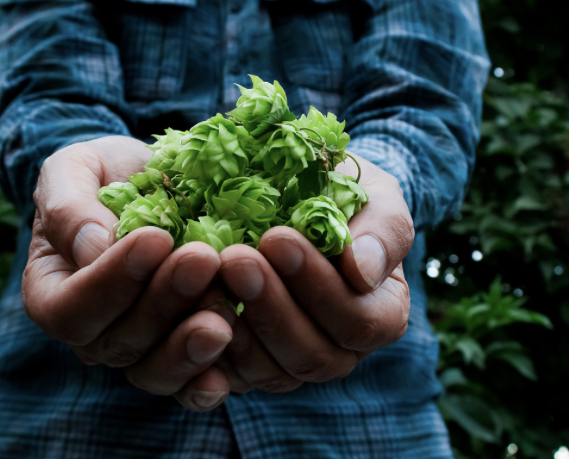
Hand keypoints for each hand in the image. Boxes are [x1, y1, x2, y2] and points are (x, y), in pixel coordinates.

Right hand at [23, 136, 232, 410]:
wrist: (152, 184)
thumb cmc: (104, 174)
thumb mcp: (75, 169)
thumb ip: (70, 206)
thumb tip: (94, 247)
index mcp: (52, 293)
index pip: (70, 308)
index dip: (111, 282)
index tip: (155, 238)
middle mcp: (92, 334)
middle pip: (119, 342)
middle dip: (164, 302)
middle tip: (203, 259)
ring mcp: (140, 349)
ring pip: (155, 369)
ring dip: (189, 345)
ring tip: (225, 310)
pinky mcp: (183, 353)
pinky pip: (191, 382)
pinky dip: (208, 381)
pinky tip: (230, 366)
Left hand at [180, 155, 414, 395]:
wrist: (289, 193)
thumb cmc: (340, 191)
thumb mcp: (373, 193)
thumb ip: (382, 229)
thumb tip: (363, 271)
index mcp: (380, 314)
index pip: (361, 322)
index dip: (320, 287)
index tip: (277, 238)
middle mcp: (338, 350)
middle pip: (312, 355)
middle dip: (271, 306)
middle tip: (235, 258)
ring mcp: (289, 364)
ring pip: (268, 372)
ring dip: (236, 326)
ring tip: (207, 275)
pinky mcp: (244, 369)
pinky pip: (226, 376)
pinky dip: (205, 346)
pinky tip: (186, 306)